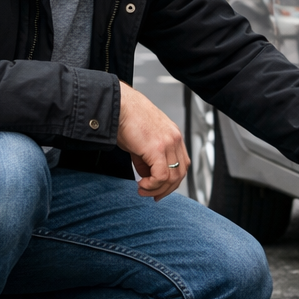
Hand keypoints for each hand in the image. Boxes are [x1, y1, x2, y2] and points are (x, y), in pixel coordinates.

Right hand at [116, 81, 189, 200]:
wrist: (117, 104)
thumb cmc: (124, 118)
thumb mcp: (140, 142)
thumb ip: (146, 159)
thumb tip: (147, 175)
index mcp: (173, 135)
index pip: (182, 164)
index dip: (171, 181)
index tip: (158, 189)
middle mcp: (174, 138)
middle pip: (180, 173)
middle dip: (165, 189)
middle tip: (151, 195)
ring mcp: (168, 143)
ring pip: (172, 177)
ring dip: (157, 189)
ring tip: (142, 189)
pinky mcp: (157, 148)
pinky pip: (162, 176)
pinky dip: (152, 185)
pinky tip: (141, 184)